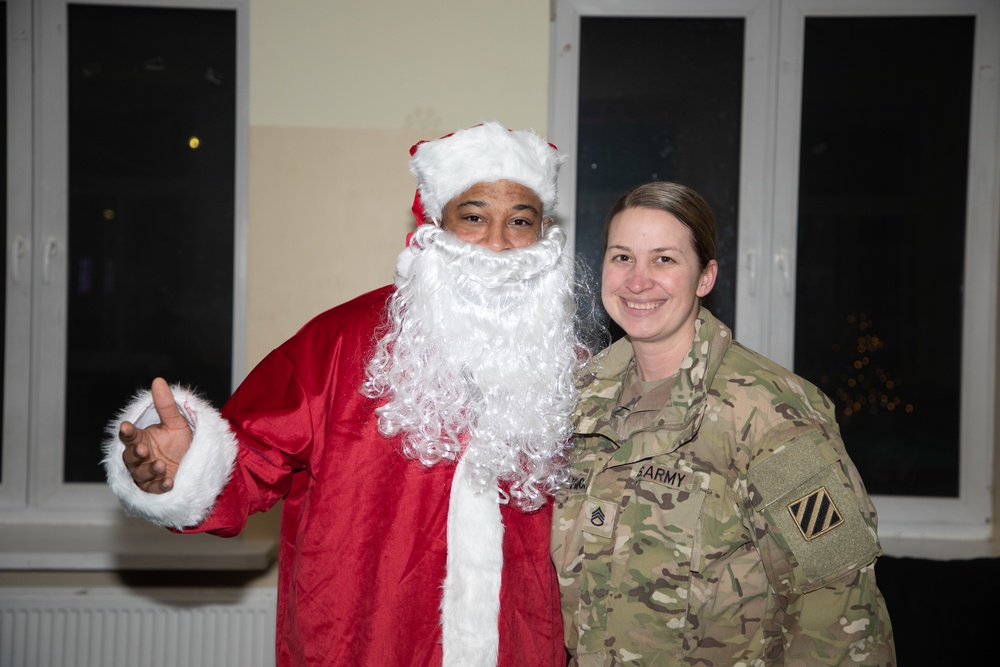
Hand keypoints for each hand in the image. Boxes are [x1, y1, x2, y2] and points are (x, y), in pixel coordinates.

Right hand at [119, 377, 192, 493]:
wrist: (194, 463)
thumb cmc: (179, 442)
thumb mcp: (176, 423)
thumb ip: (166, 406)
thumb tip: (158, 380)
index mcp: (141, 439)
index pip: (129, 435)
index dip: (127, 432)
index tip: (126, 426)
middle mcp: (139, 457)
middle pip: (129, 456)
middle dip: (135, 453)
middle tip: (143, 449)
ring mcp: (145, 474)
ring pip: (140, 473)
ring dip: (149, 469)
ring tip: (161, 464)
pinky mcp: (154, 488)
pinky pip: (153, 489)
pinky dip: (160, 486)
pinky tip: (169, 482)